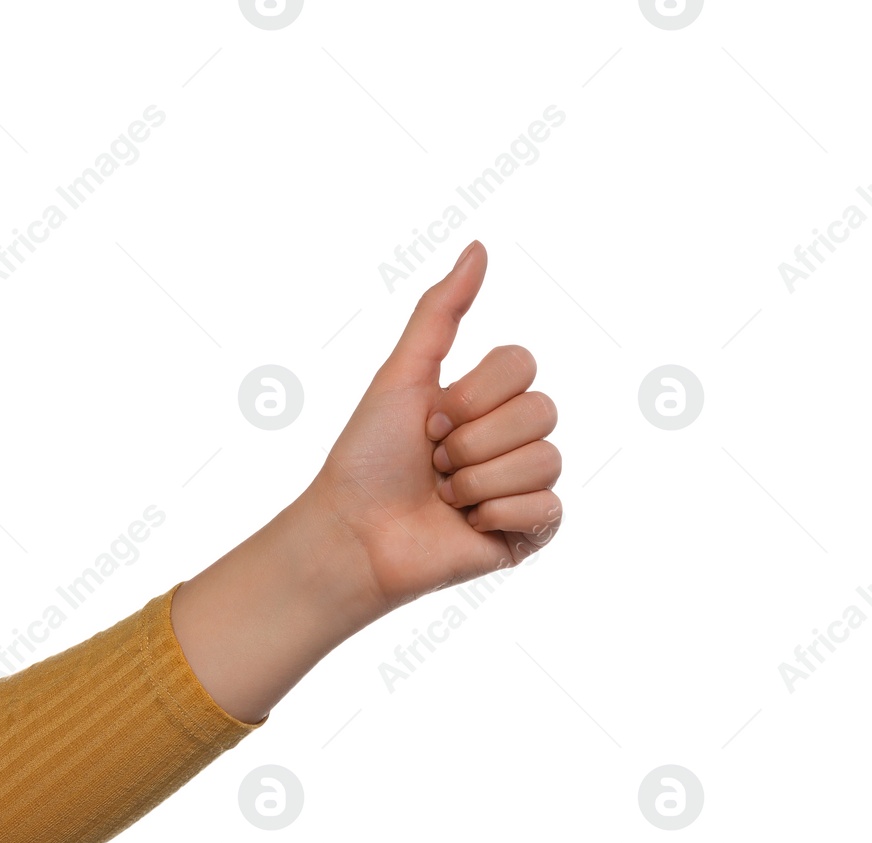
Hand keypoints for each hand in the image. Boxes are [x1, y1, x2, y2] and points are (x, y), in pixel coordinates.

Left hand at [309, 240, 562, 612]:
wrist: (354, 532)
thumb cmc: (367, 458)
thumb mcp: (402, 374)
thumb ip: (440, 312)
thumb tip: (478, 247)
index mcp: (484, 400)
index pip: (521, 365)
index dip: (470, 395)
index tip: (426, 422)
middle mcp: (509, 439)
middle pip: (542, 409)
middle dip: (472, 439)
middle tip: (432, 463)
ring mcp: (521, 487)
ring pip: (546, 458)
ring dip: (478, 478)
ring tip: (443, 497)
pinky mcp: (527, 533)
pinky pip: (549, 507)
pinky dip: (497, 514)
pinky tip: (466, 525)